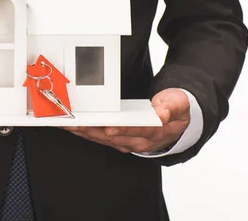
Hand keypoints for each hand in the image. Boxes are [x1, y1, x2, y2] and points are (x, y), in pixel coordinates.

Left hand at [62, 88, 190, 153]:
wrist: (177, 123)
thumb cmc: (175, 110)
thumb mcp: (179, 104)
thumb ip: (171, 107)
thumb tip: (163, 113)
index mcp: (154, 131)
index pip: (135, 130)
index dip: (121, 129)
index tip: (107, 127)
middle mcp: (139, 140)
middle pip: (112, 136)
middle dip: (92, 130)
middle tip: (75, 123)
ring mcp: (128, 142)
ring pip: (102, 139)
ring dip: (84, 132)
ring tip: (68, 124)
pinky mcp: (119, 140)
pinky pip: (100, 138)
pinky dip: (86, 132)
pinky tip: (73, 127)